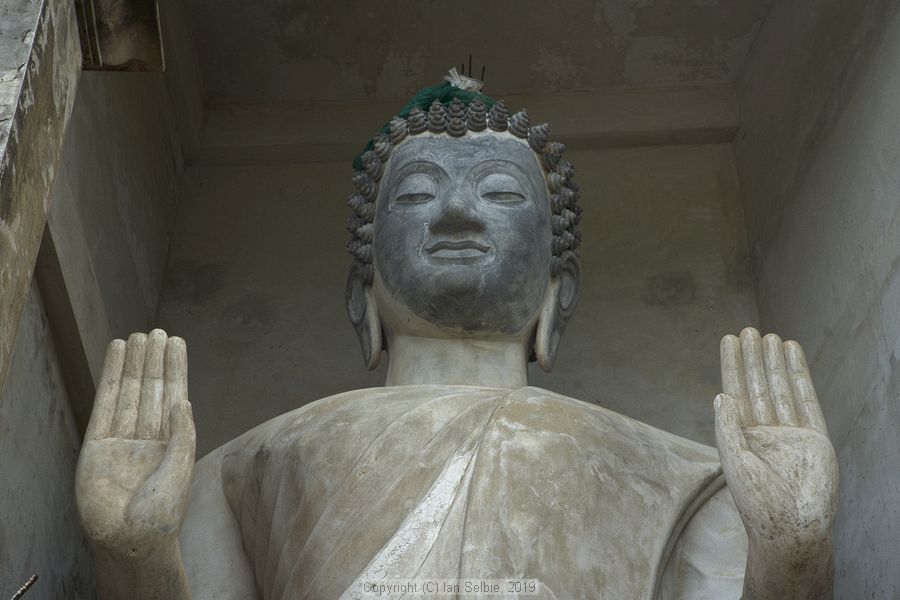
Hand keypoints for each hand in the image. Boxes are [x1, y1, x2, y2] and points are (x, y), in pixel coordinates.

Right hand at [76, 330, 195, 563]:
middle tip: (157, 332)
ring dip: (134, 364)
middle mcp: (148, 436)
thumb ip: (183, 434)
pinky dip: (111, 378)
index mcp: (172, 441)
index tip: (176, 342)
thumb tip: (183, 400)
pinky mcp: (97, 444)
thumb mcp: (181, 469)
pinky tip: (117, 356)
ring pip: (129, 392)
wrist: (129, 540)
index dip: (175, 369)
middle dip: (154, 361)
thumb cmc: (161, 512)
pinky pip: (105, 404)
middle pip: (151, 389)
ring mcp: (122, 439)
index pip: (173, 395)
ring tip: (138, 336)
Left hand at [714, 328, 837, 552]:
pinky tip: (792, 356)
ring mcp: (790, 434)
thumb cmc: (759, 504)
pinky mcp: (814, 438)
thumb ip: (727, 428)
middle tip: (748, 329)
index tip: (728, 340)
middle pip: (757, 385)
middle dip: (752, 358)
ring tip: (769, 336)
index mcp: (740, 437)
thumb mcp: (735, 462)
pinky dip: (799, 377)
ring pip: (780, 388)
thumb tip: (720, 395)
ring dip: (774, 362)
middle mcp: (764, 432)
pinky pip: (806, 400)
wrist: (794, 530)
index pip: (734, 392)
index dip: (731, 365)